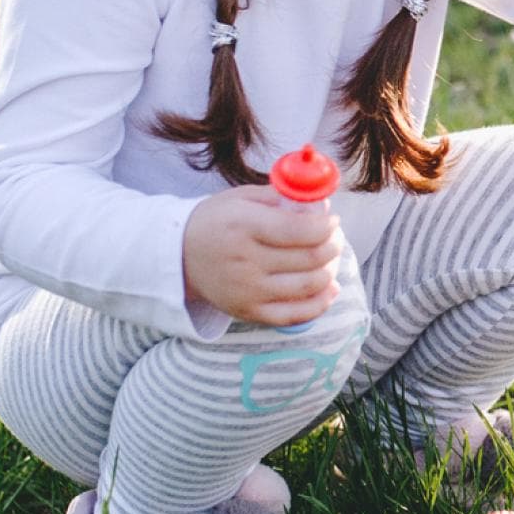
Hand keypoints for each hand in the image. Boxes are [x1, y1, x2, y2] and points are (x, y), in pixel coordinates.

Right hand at [183, 187, 343, 327]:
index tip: (332, 220)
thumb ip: (283, 199)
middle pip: (311, 258)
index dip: (326, 225)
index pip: (301, 230)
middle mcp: (244, 261)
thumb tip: (323, 207)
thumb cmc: (218, 221)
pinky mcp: (249, 312)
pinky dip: (322, 302)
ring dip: (331, 270)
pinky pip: (297, 315)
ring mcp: (247, 291)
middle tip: (334, 237)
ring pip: (311, 285)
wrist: (179, 255)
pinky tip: (330, 287)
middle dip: (333, 244)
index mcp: (243, 226)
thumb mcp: (244, 198)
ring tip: (329, 258)